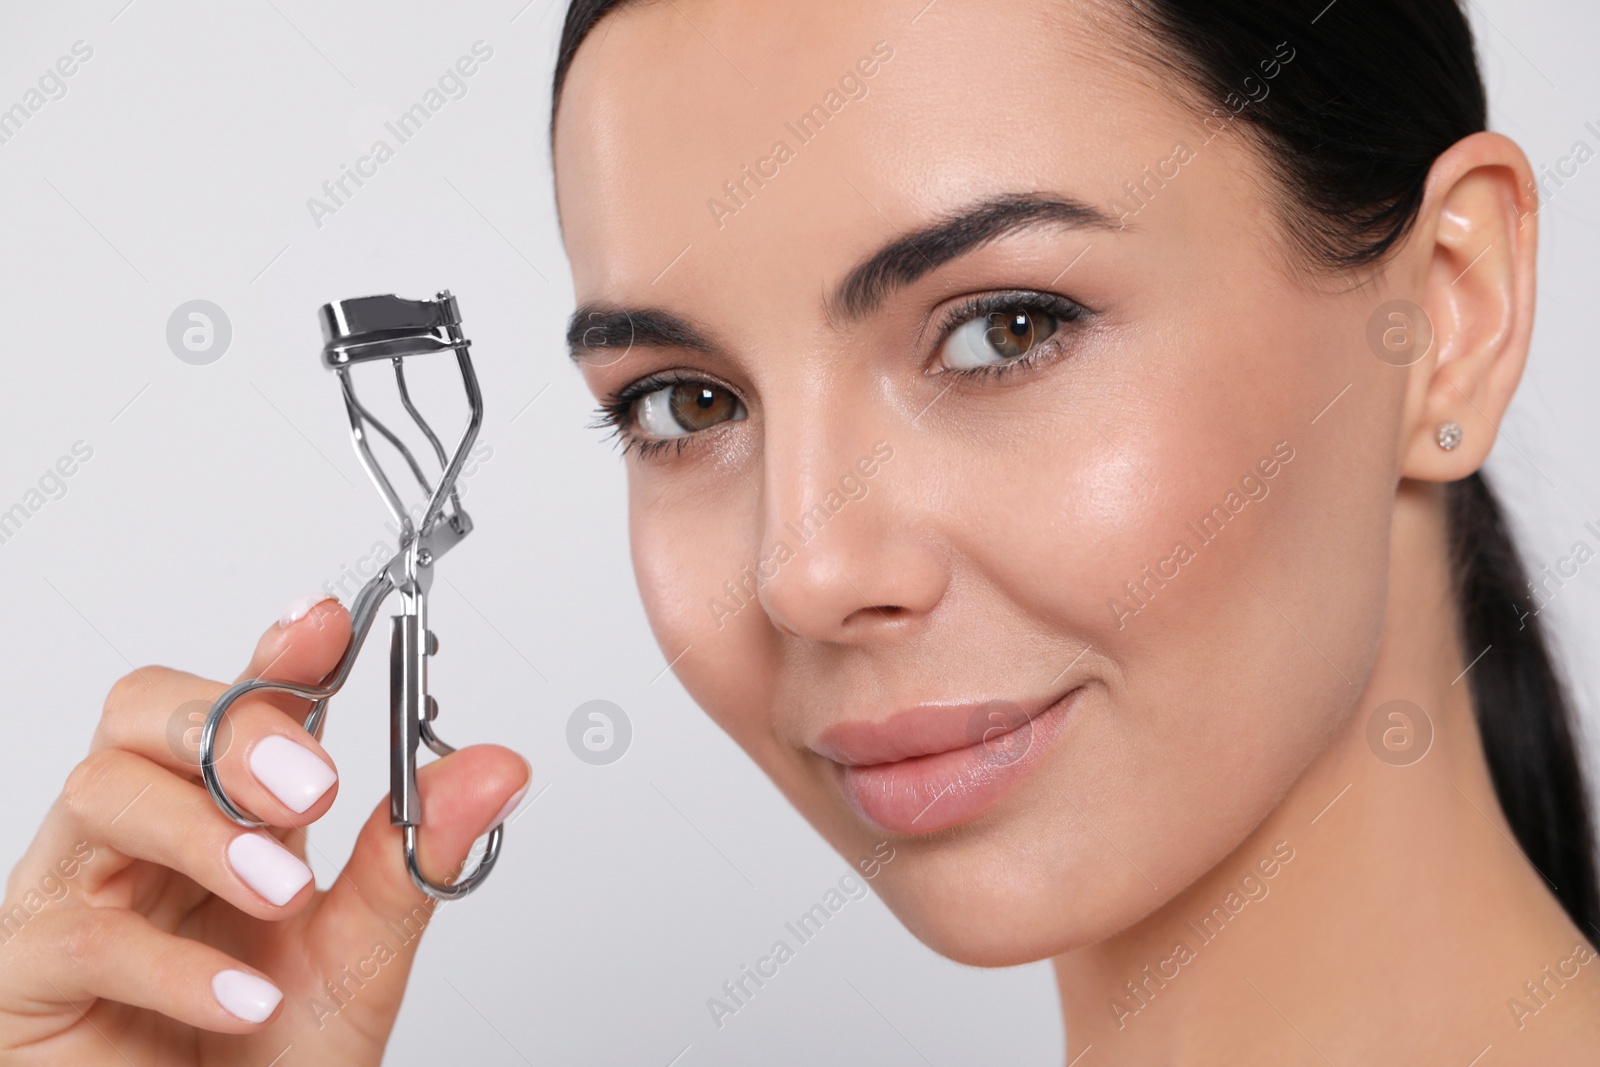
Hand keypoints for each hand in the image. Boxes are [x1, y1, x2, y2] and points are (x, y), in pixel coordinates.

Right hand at [0, 596, 529, 1064]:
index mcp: (225, 812)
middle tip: (314, 786)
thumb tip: (496, 768)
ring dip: (204, 835)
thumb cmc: (272, 1059)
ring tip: (282, 893)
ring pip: (102, 795)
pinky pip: (80, 934)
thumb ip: (415, 857)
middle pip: (144, 713)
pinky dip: (174, 964)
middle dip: (234, 730)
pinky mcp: (30, 977)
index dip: (275, 653)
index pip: (236, 701)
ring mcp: (78, 896)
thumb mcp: (363, 951)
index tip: (326, 625)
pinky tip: (240, 998)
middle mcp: (143, 837)